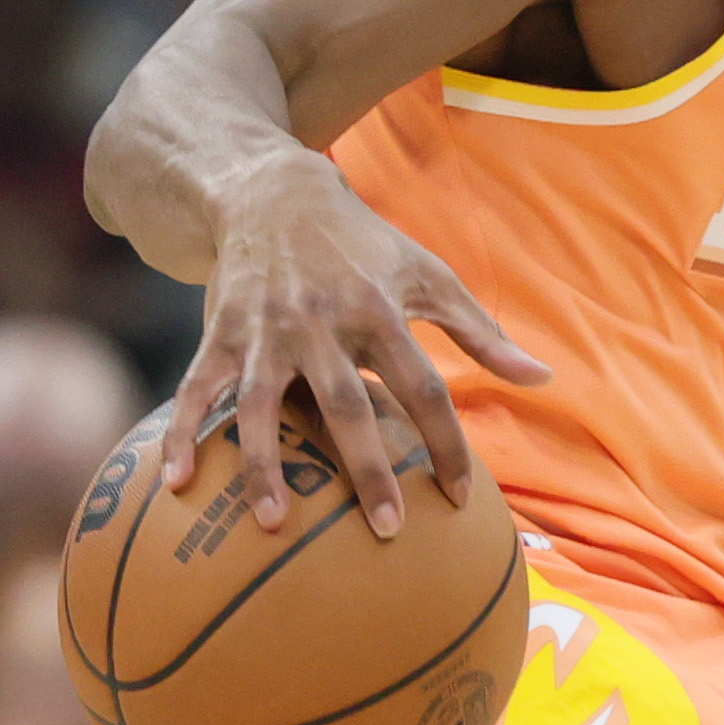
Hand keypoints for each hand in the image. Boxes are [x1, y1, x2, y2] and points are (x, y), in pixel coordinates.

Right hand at [167, 146, 547, 538]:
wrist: (276, 194)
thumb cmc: (366, 244)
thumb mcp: (429, 275)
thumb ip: (482, 332)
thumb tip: (544, 377)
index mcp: (381, 311)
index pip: (423, 388)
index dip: (445, 442)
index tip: (459, 496)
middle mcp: (322, 323)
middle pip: (347, 405)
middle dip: (367, 470)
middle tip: (386, 531)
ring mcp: (265, 332)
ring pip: (260, 406)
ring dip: (263, 465)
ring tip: (274, 524)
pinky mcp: (220, 333)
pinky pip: (196, 389)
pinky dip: (184, 432)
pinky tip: (176, 483)